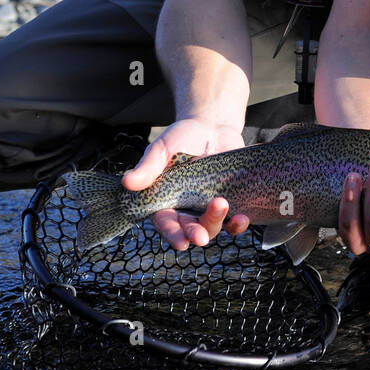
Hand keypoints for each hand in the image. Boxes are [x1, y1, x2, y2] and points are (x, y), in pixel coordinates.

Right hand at [120, 117, 250, 250]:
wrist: (212, 127)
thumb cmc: (181, 138)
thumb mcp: (162, 148)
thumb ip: (148, 167)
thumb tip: (127, 182)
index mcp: (165, 200)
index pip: (166, 223)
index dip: (173, 234)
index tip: (181, 242)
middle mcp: (186, 209)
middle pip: (190, 230)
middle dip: (196, 234)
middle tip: (201, 237)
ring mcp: (208, 208)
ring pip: (212, 227)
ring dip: (217, 223)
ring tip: (221, 204)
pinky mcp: (230, 203)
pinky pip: (234, 222)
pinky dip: (238, 224)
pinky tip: (242, 218)